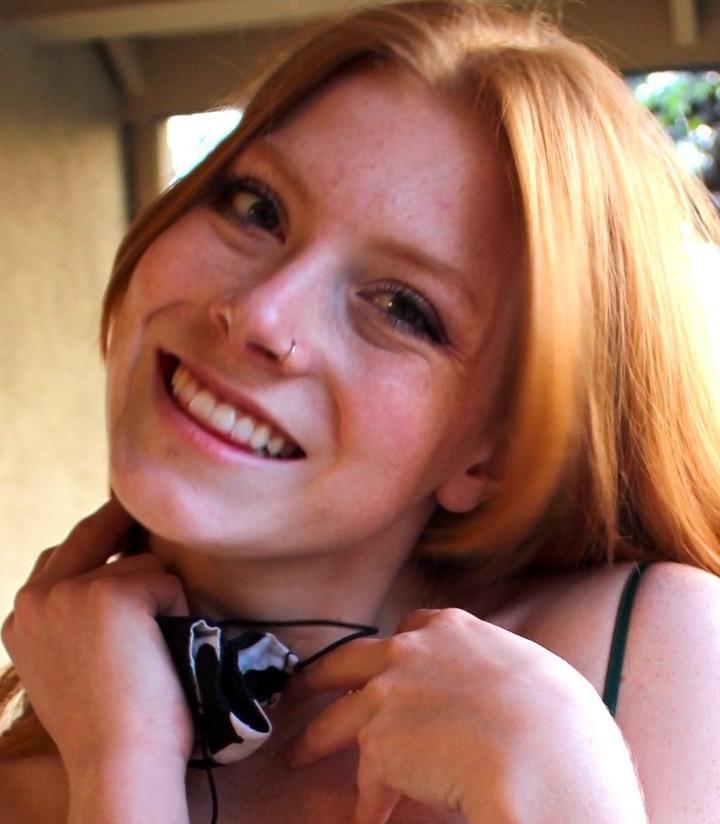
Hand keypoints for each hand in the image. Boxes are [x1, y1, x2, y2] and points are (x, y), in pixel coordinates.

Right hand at [1, 499, 191, 780]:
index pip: (63, 553)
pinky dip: (177, 610)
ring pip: (141, 563)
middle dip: (125, 523)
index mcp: (22, 617)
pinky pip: (165, 581)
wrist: (120, 761)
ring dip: (160, 596)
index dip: (100, 535)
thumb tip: (122, 564)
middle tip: (144, 520)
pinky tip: (162, 650)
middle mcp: (35, 598)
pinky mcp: (106, 593)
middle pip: (94, 533)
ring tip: (153, 650)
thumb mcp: (76, 659)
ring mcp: (67, 591)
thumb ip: (79, 614)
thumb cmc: (115, 720)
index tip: (122, 513)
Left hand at [285, 608, 645, 823]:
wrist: (538, 757)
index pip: (409, 627)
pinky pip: (366, 784)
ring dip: (314, 741)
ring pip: (335, 718)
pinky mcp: (378, 745)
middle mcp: (409, 652)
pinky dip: (365, 806)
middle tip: (300, 690)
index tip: (383, 662)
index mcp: (451, 629)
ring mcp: (387, 695)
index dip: (393, 650)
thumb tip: (503, 685)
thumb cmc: (557, 720)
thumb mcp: (535, 669)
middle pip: (346, 661)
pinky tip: (366, 819)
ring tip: (297, 757)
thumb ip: (498, 667)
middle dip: (319, 677)